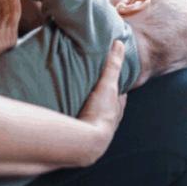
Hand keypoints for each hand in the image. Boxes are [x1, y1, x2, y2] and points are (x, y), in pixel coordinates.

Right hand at [76, 40, 127, 164]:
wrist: (87, 141)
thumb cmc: (100, 113)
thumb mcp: (108, 85)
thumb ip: (113, 65)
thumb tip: (120, 43)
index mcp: (116, 109)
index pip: (118, 94)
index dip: (113, 85)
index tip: (107, 77)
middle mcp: (109, 122)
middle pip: (106, 108)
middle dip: (100, 100)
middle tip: (90, 90)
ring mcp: (97, 132)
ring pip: (94, 119)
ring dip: (87, 112)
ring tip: (76, 104)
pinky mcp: (83, 138)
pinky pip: (80, 127)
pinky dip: (76, 122)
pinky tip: (66, 120)